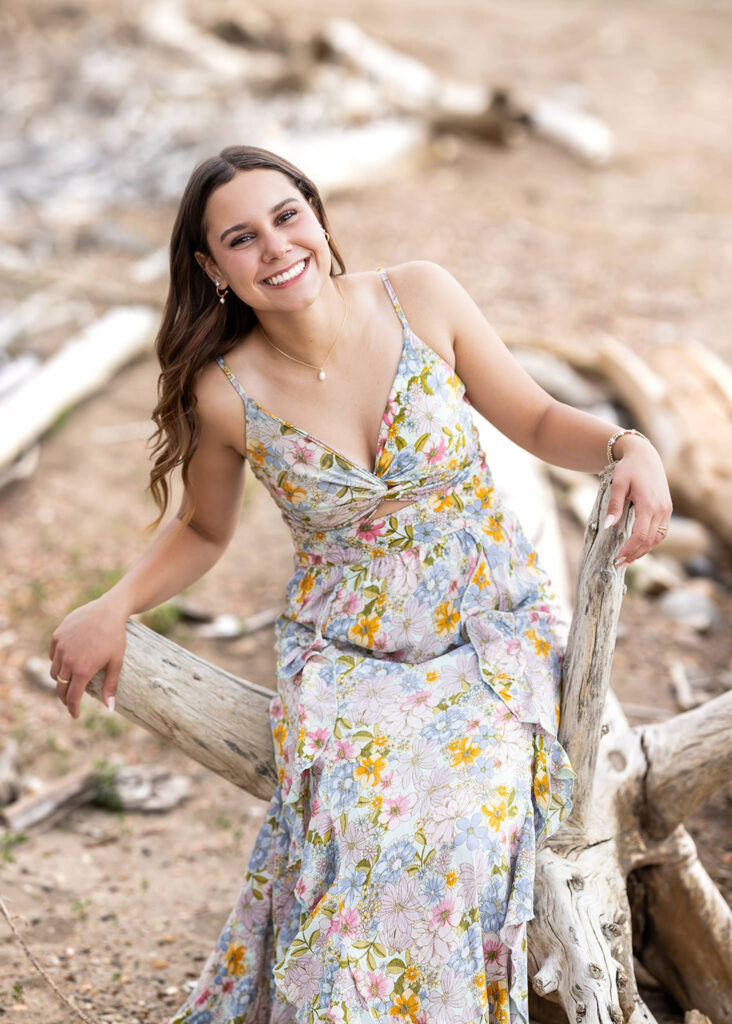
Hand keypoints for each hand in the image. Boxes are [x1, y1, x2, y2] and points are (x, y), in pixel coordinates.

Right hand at [48, 595, 128, 718]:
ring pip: (54, 671)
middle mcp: (68, 660)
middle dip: (65, 697)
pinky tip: (68, 661)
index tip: (75, 715)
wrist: (109, 610)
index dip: (73, 708)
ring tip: (71, 680)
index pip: (72, 696)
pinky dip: (58, 661)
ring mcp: (60, 647)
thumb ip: (111, 686)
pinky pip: (53, 655)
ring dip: (61, 679)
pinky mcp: (57, 636)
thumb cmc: (115, 637)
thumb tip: (109, 708)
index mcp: (83, 669)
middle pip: (60, 686)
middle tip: (71, 702)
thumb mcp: (116, 662)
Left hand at [604, 435, 672, 566]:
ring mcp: (666, 509)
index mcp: (649, 504)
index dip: (630, 549)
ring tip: (629, 558)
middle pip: (650, 540)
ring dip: (645, 550)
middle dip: (635, 554)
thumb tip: (609, 525)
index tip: (617, 558)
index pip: (641, 536)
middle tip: (620, 564)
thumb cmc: (628, 468)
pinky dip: (652, 541)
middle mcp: (661, 509)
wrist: (644, 455)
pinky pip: (662, 530)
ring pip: (659, 537)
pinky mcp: (667, 508)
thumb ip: (614, 505)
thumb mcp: (617, 484)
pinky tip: (640, 545)